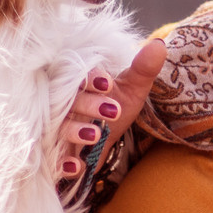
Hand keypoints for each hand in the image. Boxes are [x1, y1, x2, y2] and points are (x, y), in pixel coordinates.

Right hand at [58, 36, 166, 182]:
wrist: (105, 138)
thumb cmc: (116, 106)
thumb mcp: (132, 90)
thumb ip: (143, 69)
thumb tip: (159, 46)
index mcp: (81, 82)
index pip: (79, 75)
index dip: (92, 78)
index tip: (109, 84)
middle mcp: (65, 103)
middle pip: (70, 100)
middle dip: (90, 104)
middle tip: (114, 111)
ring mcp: (58, 126)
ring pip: (60, 126)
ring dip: (75, 131)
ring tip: (96, 136)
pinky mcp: (56, 151)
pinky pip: (53, 156)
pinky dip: (63, 163)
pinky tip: (76, 167)